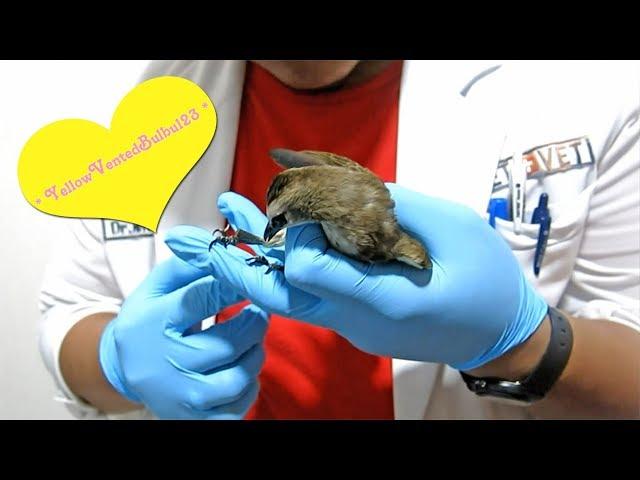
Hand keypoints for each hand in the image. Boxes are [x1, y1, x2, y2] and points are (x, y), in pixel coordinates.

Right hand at [99, 256, 266, 418]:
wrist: (128, 370)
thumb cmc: (150, 320)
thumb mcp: (155, 287)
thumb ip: (188, 265)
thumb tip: (224, 246)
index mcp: (151, 324)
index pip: (199, 300)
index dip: (232, 286)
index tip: (251, 276)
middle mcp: (164, 365)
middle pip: (226, 345)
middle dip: (253, 323)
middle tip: (260, 310)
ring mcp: (181, 397)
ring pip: (238, 377)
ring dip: (255, 353)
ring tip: (251, 338)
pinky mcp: (197, 419)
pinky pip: (240, 403)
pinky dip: (250, 383)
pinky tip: (241, 365)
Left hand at [166, 185, 547, 369]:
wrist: (498, 334)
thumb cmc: (485, 280)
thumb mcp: (452, 228)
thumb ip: (394, 207)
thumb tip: (343, 190)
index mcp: (384, 300)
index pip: (310, 272)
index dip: (296, 234)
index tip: (295, 203)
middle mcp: (358, 320)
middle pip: (282, 294)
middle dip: (245, 257)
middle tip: (216, 225)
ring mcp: (353, 327)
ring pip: (290, 299)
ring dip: (258, 264)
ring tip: (230, 228)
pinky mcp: (353, 323)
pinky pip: (310, 298)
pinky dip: (286, 271)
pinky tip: (274, 245)